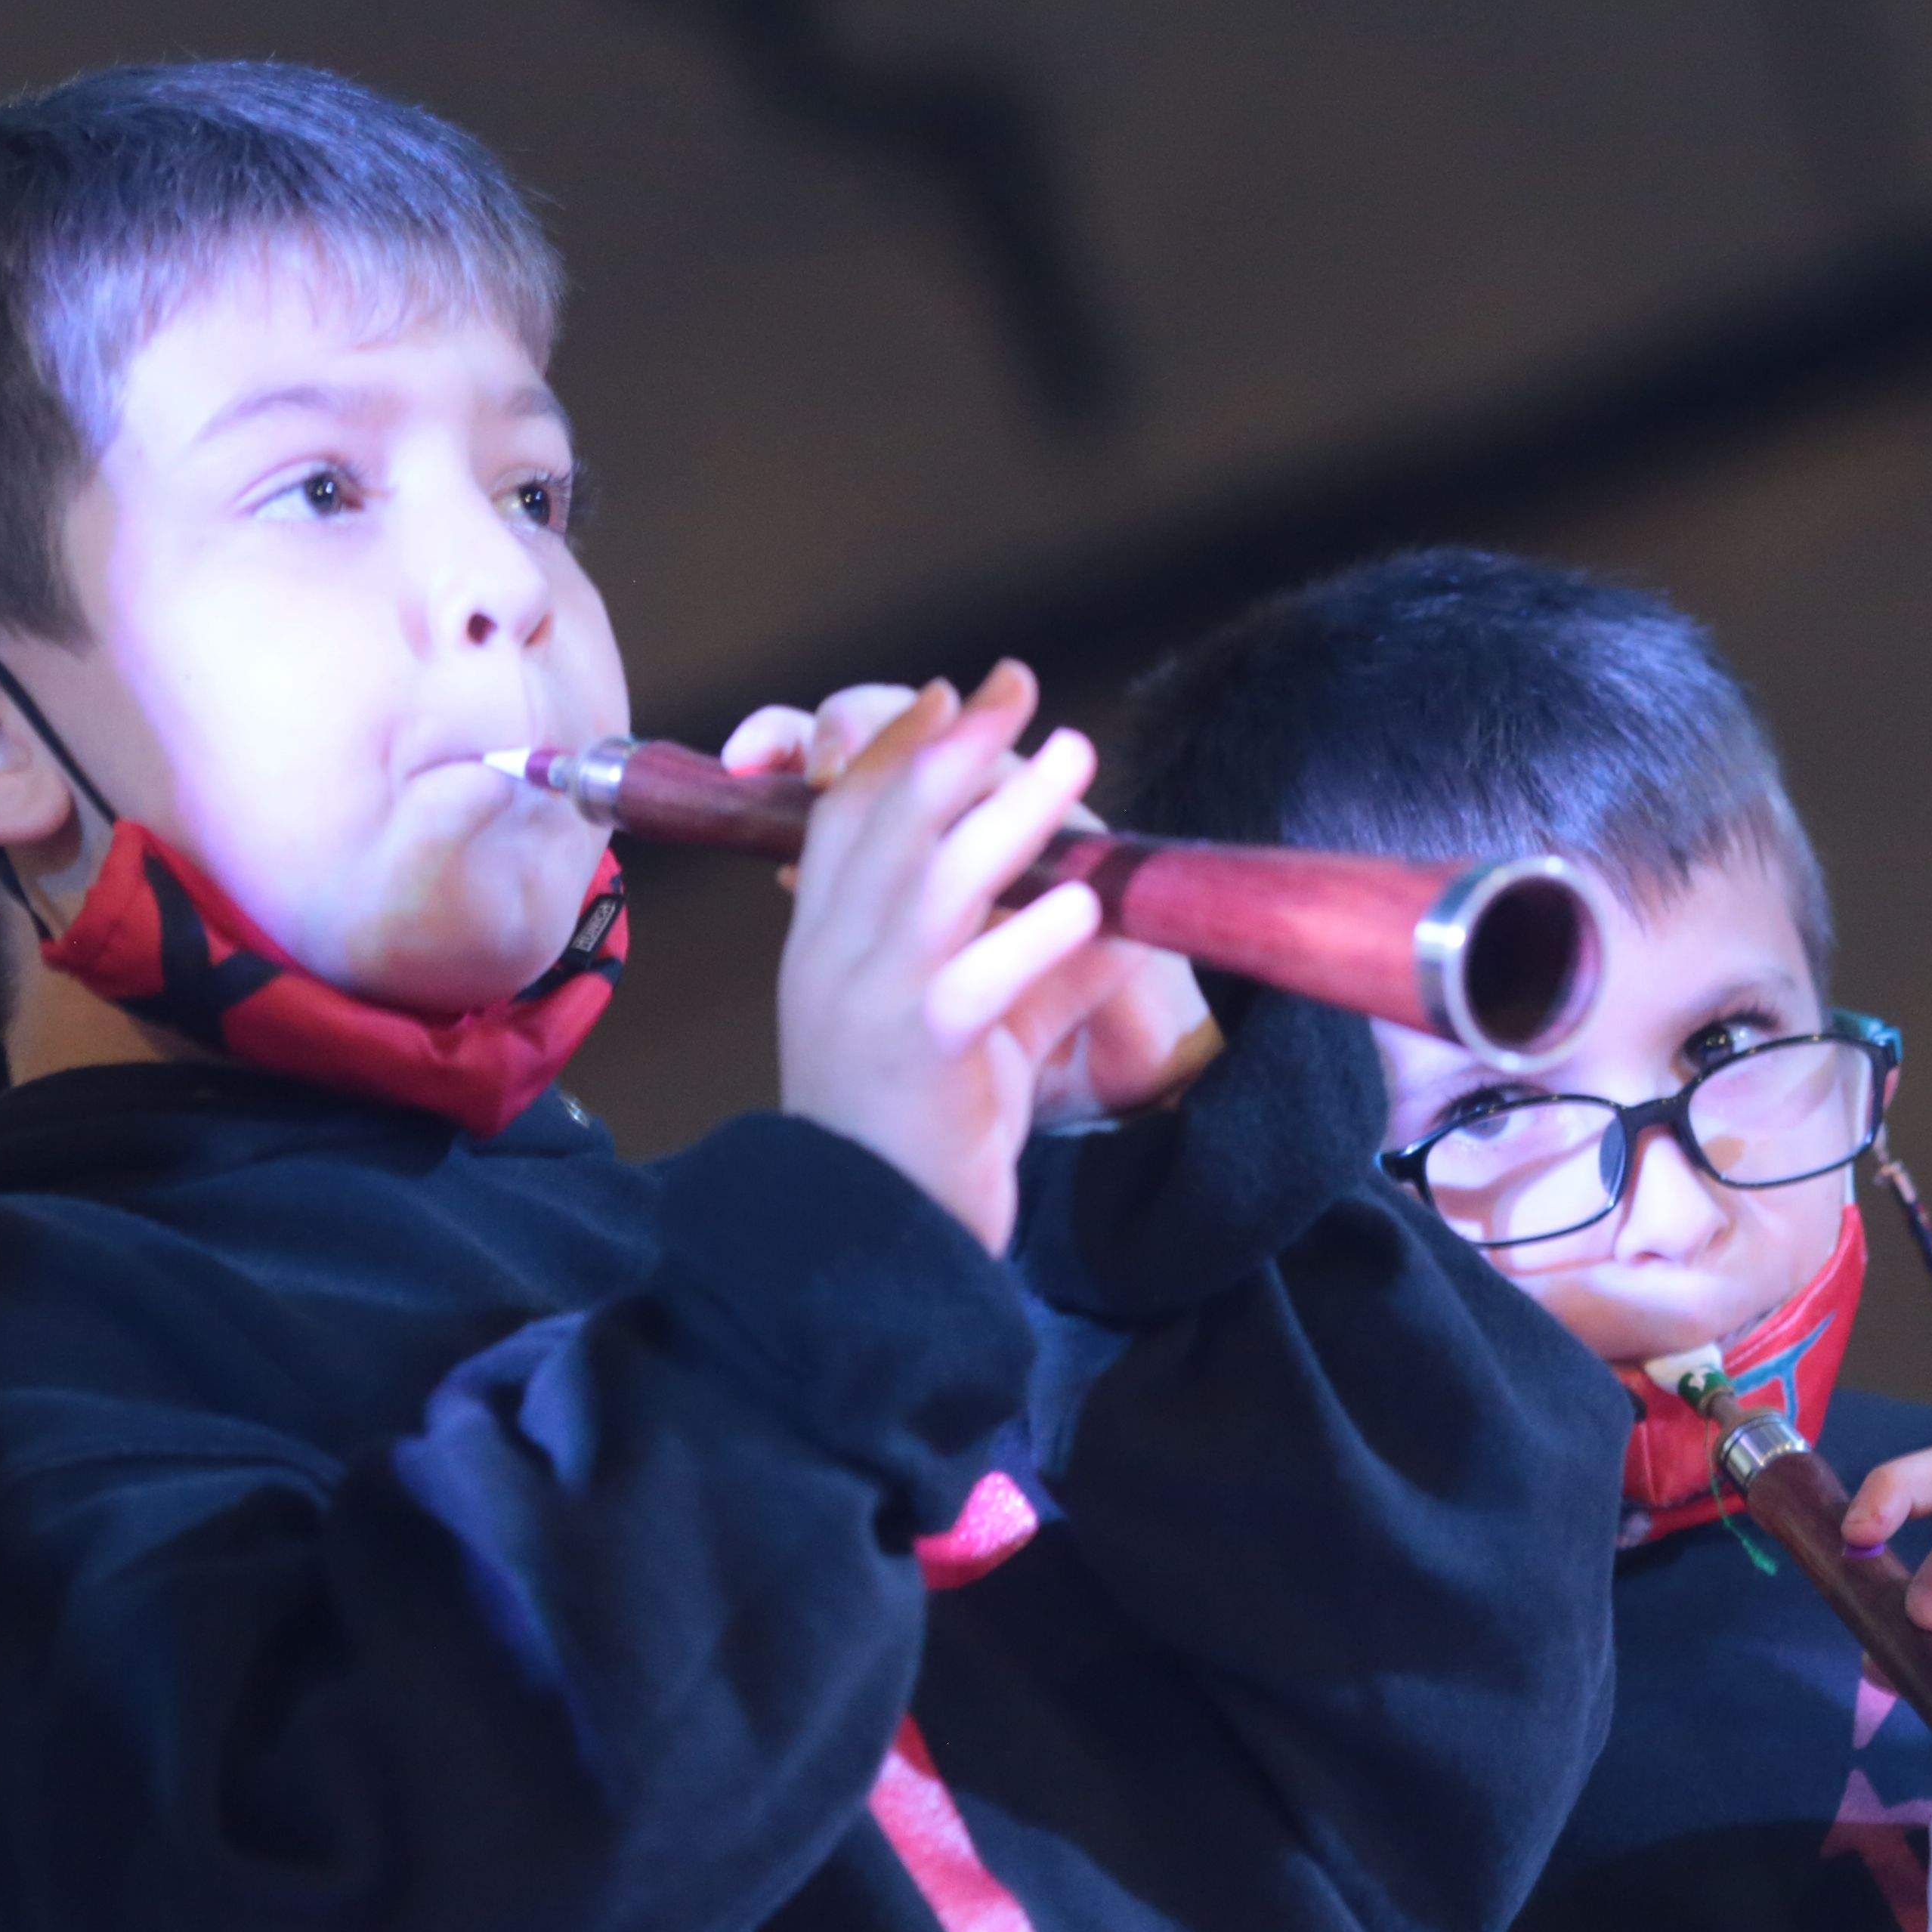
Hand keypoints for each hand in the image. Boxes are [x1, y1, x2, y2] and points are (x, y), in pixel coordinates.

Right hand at [736, 691, 1217, 1128]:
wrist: (867, 1245)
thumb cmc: (919, 1137)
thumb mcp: (972, 1037)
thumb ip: (1029, 973)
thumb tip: (1108, 913)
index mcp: (823, 948)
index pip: (843, 817)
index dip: (896, 745)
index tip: (952, 692)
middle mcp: (833, 962)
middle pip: (889, 821)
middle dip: (958, 743)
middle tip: (1020, 686)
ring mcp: (871, 1005)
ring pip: (936, 879)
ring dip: (1011, 808)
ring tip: (1076, 755)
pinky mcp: (921, 1056)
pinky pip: (977, 978)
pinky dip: (1035, 935)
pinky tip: (1085, 905)